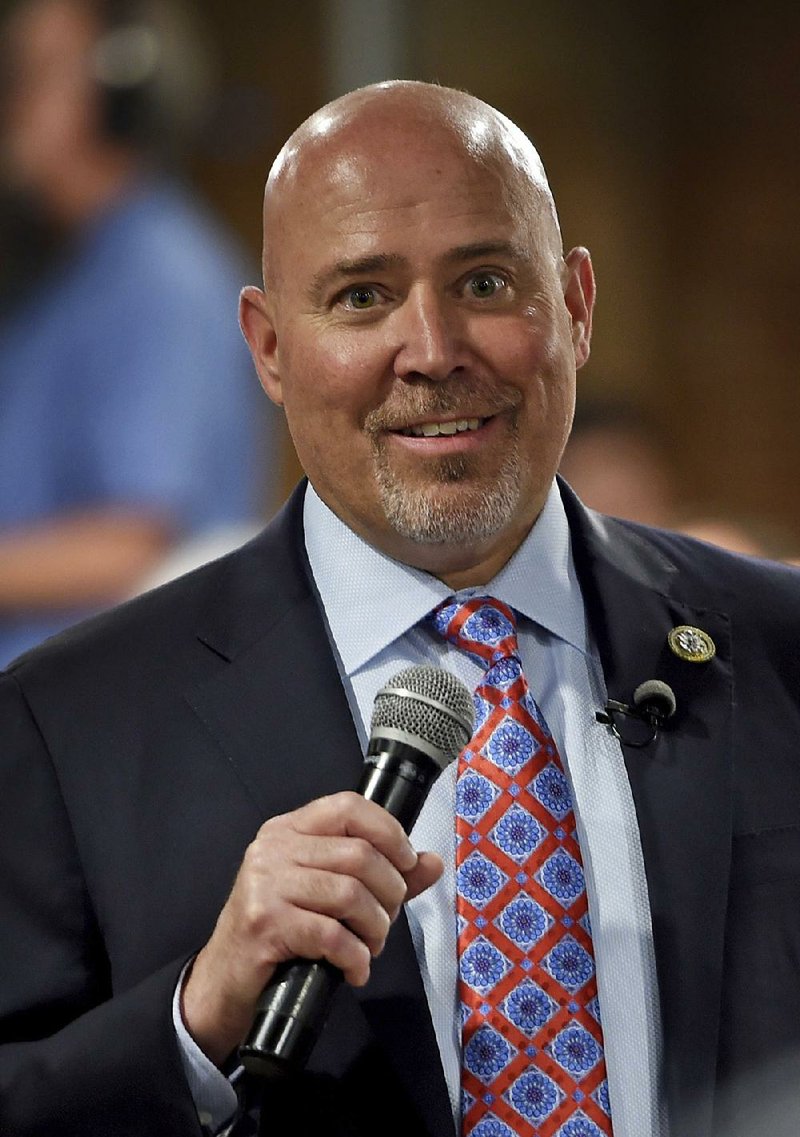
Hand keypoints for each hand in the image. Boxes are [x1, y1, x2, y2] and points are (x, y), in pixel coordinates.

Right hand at [181, 791, 442, 1064]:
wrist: (224, 980)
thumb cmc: (280, 932)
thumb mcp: (326, 893)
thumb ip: (381, 874)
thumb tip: (432, 862)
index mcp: (289, 829)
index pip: (349, 807)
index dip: (389, 832)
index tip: (406, 863)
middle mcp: (274, 848)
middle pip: (359, 855)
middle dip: (389, 894)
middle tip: (384, 921)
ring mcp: (266, 884)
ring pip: (350, 894)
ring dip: (375, 929)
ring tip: (370, 947)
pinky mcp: (265, 923)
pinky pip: (331, 935)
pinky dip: (355, 957)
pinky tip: (354, 969)